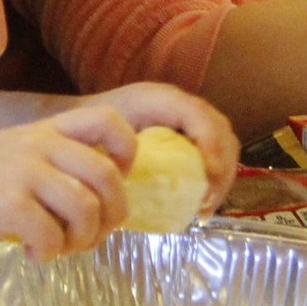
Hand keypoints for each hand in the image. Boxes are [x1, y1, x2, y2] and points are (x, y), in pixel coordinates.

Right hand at [0, 104, 138, 260]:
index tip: (117, 180)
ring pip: (87, 208)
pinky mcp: (8, 203)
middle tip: (94, 234)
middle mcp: (41, 143)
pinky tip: (33, 254)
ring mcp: (25, 172)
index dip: (127, 153)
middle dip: (113, 214)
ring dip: (84, 239)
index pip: (109, 120)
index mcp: (46, 129)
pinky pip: (53, 236)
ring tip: (62, 247)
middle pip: (109, 175)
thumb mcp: (15, 155)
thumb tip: (101, 204)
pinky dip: (50, 253)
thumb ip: (55, 166)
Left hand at [79, 83, 241, 211]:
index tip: (209, 179)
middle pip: (219, 129)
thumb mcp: (99, 139)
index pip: (196, 114)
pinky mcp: (188, 134)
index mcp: (157, 99)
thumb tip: (136, 183)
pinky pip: (215, 151)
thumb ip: (117, 150)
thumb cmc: (88, 130)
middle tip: (208, 201)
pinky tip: (202, 201)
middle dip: (223, 166)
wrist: (83, 121)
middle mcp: (178, 104)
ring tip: (206, 206)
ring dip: (223, 175)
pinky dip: (216, 176)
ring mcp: (186, 118)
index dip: (210, 143)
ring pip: (223, 141)